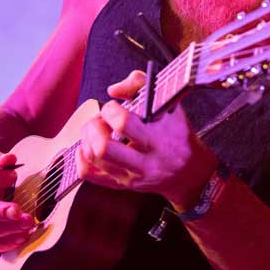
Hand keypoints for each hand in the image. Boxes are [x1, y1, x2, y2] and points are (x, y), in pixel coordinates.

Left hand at [76, 70, 217, 209]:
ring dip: (87, 138)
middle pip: (103, 148)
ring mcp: (130, 176)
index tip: (113, 106)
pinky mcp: (120, 185)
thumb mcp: (169, 104)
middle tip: (100, 120)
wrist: (188, 171)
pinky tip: (88, 146)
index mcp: (158, 140)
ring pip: (93, 159)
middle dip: (93, 127)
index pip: (124, 124)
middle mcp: (144, 162)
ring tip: (96, 130)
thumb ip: (141, 85)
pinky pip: (88, 173)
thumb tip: (113, 90)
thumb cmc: (177, 133)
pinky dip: (81, 156)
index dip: (110, 110)